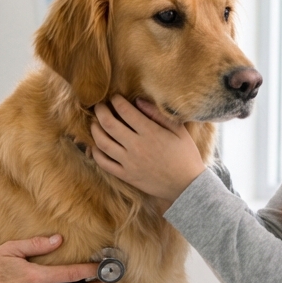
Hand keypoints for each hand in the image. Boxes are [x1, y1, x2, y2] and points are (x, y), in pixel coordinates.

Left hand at [90, 96, 204, 211]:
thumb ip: (158, 114)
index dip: (117, 101)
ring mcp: (129, 162)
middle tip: (99, 106)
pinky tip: (95, 146)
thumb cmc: (185, 155)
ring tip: (95, 123)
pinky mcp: (126, 175)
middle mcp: (136, 146)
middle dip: (101, 111)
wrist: (186, 185)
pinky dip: (96, 153)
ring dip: (95, 130)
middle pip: (109, 124)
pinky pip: (104, 163)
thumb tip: (138, 101)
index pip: (126, 111)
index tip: (115, 97)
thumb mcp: (178, 131)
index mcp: (150, 133)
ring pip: (102, 143)